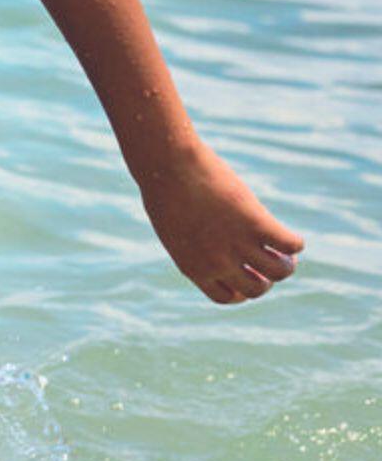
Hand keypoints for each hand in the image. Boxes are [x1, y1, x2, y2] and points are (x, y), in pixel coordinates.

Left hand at [138, 141, 304, 302]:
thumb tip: (211, 244)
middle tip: (269, 260)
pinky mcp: (255, 223)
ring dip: (286, 264)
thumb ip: (192, 243)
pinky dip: (296, 244)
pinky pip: (289, 244)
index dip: (241, 289)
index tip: (247, 274)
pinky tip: (293, 238)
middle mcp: (218, 263)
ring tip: (287, 254)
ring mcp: (238, 244)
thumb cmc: (164, 187)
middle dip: (265, 279)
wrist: (168, 164)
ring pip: (278, 271)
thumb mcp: (173, 226)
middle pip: (256, 289)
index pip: (226, 296)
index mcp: (194, 268)